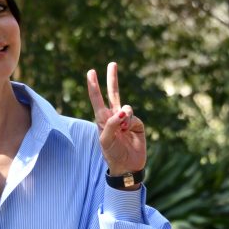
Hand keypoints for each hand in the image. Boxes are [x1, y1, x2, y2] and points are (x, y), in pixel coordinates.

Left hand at [86, 62, 145, 177]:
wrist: (127, 164)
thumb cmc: (112, 153)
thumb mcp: (105, 140)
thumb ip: (111, 124)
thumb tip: (122, 111)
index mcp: (101, 118)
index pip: (97, 98)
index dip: (94, 85)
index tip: (91, 72)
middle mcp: (113, 116)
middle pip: (113, 93)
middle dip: (112, 79)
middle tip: (112, 63)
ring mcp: (126, 119)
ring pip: (125, 107)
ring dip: (124, 117)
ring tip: (123, 130)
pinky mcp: (137, 124)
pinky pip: (133, 118)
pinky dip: (131, 124)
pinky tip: (129, 133)